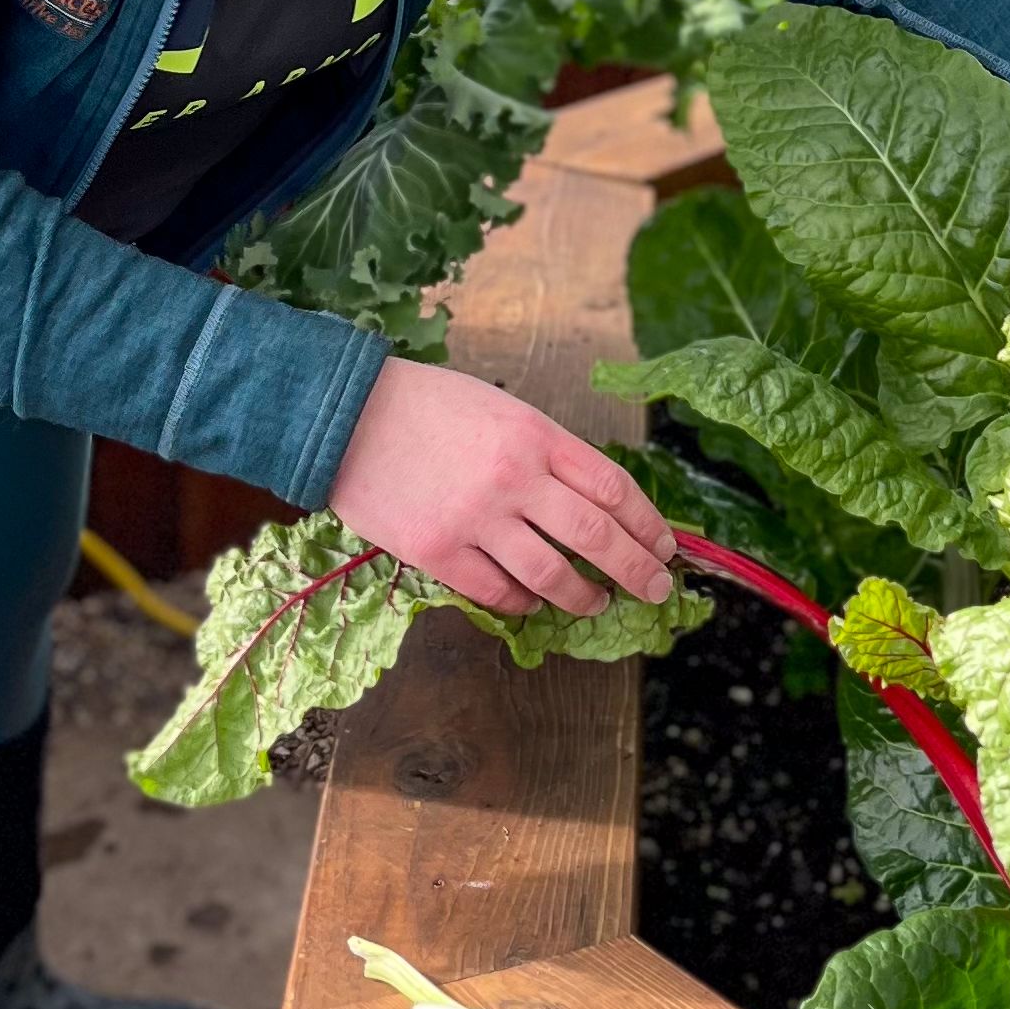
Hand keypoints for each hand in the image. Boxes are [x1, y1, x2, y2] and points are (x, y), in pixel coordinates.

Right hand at [329, 358, 677, 620]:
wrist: (345, 414)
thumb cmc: (427, 405)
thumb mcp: (501, 409)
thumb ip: (546, 451)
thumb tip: (594, 500)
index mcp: (536, 435)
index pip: (614, 488)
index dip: (648, 523)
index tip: (664, 545)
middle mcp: (514, 478)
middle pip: (597, 536)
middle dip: (637, 570)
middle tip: (656, 589)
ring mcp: (475, 518)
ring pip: (552, 575)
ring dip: (584, 596)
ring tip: (598, 603)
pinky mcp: (436, 551)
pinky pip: (496, 592)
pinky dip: (524, 602)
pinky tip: (534, 602)